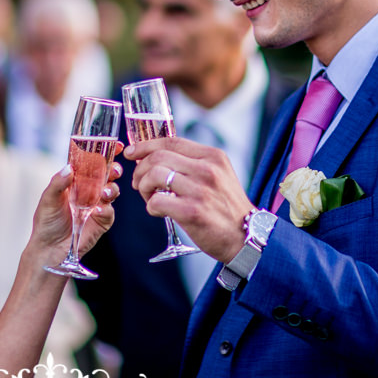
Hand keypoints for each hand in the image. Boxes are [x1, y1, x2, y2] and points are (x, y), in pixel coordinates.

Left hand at [28, 156, 121, 259]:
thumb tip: (70, 168)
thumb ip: (58, 183)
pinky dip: (106, 209)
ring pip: (112, 191)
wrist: (49, 249)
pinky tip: (98, 211)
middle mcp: (88, 191)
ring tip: (105, 192)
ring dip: (112, 188)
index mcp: (76, 181)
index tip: (116, 146)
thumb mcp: (48, 199)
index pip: (92, 163)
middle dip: (114, 169)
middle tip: (114, 169)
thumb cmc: (46, 223)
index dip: (104, 153)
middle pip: (107, 174)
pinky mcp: (102, 221)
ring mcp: (96, 205)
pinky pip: (110, 212)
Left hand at [124, 137, 253, 262]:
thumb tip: (154, 156)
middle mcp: (208, 169)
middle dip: (140, 170)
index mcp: (213, 156)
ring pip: (154, 175)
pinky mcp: (193, 212)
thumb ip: (192, 163)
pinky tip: (159, 212)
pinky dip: (151, 206)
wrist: (246, 237)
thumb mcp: (218, 175)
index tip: (132, 153)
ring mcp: (201, 190)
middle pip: (158, 157)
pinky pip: (157, 201)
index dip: (145, 145)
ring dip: (143, 187)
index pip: (171, 140)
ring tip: (149, 197)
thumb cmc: (225, 207)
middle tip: (138, 183)